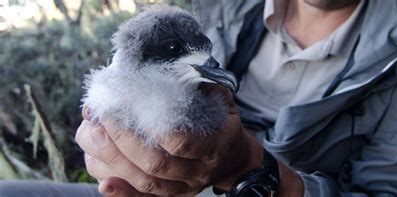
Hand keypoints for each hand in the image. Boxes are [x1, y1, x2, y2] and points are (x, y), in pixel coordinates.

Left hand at [75, 84, 264, 195]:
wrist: (232, 158)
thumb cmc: (222, 123)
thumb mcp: (221, 100)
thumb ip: (200, 85)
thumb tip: (173, 66)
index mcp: (214, 145)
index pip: (180, 142)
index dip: (150, 128)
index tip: (126, 105)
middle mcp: (198, 171)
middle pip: (155, 164)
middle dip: (122, 141)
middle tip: (102, 117)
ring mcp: (184, 187)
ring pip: (145, 183)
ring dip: (114, 161)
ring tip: (93, 136)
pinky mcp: (170, 195)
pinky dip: (122, 193)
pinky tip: (103, 182)